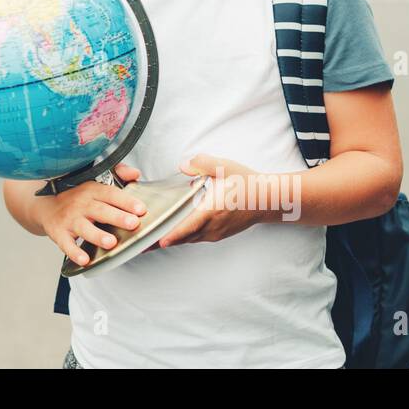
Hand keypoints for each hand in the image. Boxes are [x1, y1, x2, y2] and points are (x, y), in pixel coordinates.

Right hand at [38, 162, 146, 266]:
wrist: (46, 206)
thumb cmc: (77, 197)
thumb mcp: (96, 181)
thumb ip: (119, 175)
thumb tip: (135, 173)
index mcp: (92, 190)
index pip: (110, 193)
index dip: (126, 201)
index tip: (140, 209)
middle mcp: (80, 204)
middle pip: (100, 210)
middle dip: (117, 217)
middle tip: (132, 223)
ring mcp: (69, 219)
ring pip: (84, 228)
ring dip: (97, 236)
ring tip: (111, 242)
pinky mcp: (59, 234)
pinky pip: (66, 244)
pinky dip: (74, 252)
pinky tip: (84, 259)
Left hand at [149, 153, 268, 248]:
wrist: (267, 200)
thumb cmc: (246, 183)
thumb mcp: (225, 166)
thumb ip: (202, 163)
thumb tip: (183, 165)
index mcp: (212, 210)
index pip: (189, 226)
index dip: (173, 235)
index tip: (158, 241)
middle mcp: (213, 225)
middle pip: (183, 237)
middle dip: (161, 241)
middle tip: (141, 245)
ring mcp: (216, 232)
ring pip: (188, 239)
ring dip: (171, 240)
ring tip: (149, 241)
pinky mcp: (218, 234)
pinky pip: (196, 238)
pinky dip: (183, 237)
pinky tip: (171, 233)